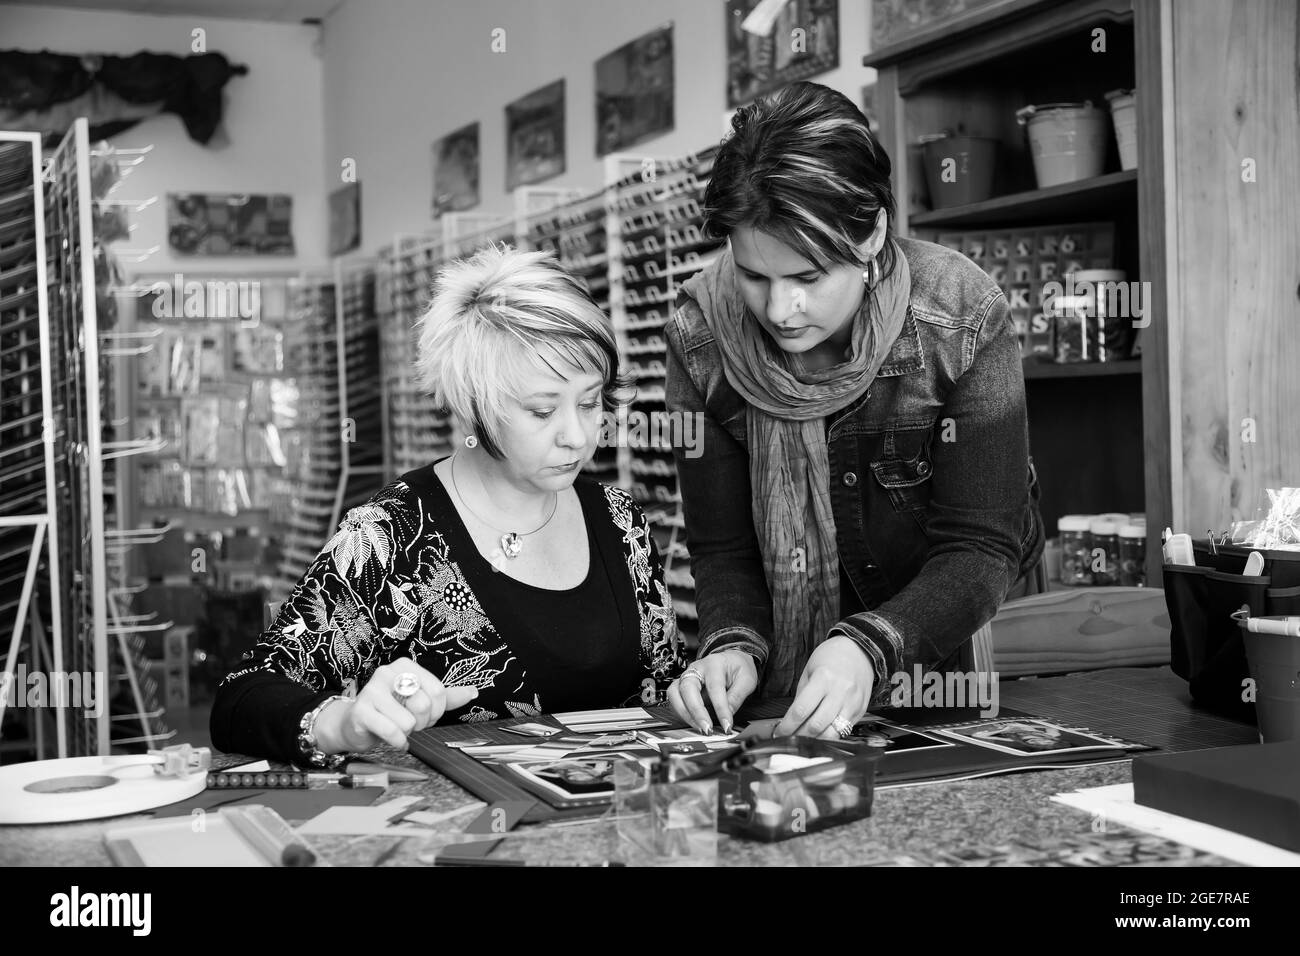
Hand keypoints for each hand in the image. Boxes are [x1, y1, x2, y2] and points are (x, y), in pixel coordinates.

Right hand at [316, 659, 477, 753]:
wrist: (354, 725)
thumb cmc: (391, 711)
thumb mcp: (420, 700)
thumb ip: (446, 697)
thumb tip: (473, 692)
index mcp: (406, 666)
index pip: (439, 691)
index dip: (437, 712)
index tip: (425, 715)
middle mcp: (387, 673)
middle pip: (425, 705)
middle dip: (422, 723)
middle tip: (409, 723)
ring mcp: (372, 690)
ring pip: (408, 721)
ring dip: (406, 732)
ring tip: (396, 727)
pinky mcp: (361, 711)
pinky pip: (392, 731)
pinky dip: (397, 741)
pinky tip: (393, 740)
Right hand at [667, 649, 757, 733]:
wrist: (730, 660)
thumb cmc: (738, 668)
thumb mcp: (747, 679)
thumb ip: (737, 697)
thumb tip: (728, 715)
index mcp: (714, 664)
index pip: (715, 688)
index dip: (720, 709)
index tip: (727, 725)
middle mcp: (696, 668)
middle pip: (687, 688)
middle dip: (696, 712)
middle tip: (707, 729)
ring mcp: (686, 677)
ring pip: (675, 694)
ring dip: (685, 714)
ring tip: (700, 728)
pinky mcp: (681, 686)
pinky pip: (675, 700)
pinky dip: (682, 714)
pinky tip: (695, 723)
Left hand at [774, 637, 873, 738]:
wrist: (859, 650)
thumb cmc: (832, 657)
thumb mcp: (810, 670)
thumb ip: (802, 696)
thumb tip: (791, 720)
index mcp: (823, 678)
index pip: (801, 710)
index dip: (787, 726)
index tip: (779, 732)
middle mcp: (840, 692)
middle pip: (816, 725)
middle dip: (799, 736)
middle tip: (789, 739)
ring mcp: (853, 703)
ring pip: (832, 733)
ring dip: (815, 741)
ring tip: (804, 740)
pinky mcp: (861, 710)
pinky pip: (844, 731)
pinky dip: (830, 736)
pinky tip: (820, 735)